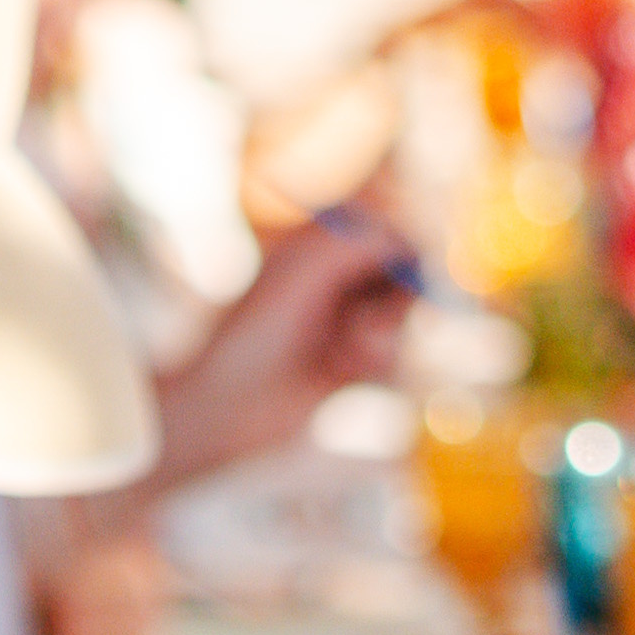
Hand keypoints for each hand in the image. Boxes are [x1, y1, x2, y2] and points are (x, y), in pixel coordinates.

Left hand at [147, 214, 414, 494]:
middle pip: (400, 277)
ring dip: (381, 339)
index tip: (406, 270)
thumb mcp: (305, 269)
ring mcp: (342, 323)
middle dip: (393, 303)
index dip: (401, 248)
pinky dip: (373, 364)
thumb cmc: (254, 333)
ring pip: (397, 320)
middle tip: (367, 329)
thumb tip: (404, 240)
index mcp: (319, 247)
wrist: (229, 403)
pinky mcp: (347, 365)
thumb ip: (357, 241)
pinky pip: (388, 357)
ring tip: (346, 358)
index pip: (383, 231)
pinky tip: (338, 373)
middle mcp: (334, 281)